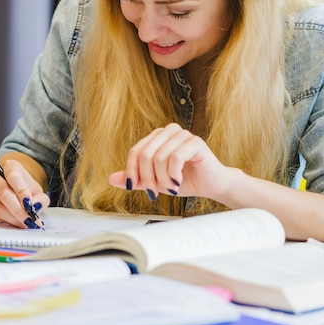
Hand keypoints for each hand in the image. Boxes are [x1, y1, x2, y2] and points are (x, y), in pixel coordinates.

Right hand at [0, 159, 49, 227]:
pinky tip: (18, 222)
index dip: (21, 192)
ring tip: (25, 221)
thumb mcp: (38, 190)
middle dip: (17, 209)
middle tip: (29, 218)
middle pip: (3, 192)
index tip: (29, 204)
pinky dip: (8, 220)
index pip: (13, 177)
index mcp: (9, 167)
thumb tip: (35, 206)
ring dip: (13, 217)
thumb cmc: (26, 188)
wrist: (19, 189)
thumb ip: (41, 198)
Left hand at [108, 123, 233, 200]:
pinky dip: (173, 174)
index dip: (131, 171)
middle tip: (154, 193)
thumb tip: (112, 179)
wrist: (211, 185)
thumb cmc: (185, 180)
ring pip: (159, 157)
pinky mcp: (195, 142)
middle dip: (147, 178)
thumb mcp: (155, 182)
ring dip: (162, 179)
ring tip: (170, 187)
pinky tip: (178, 181)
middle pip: (145, 154)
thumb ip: (136, 179)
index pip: (135, 151)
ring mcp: (182, 135)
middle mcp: (168, 131)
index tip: (133, 187)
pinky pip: (175, 158)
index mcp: (157, 137)